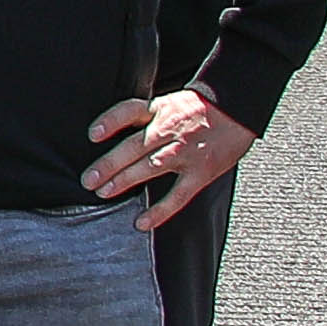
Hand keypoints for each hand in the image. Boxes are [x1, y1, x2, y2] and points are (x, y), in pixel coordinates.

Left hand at [84, 87, 258, 230]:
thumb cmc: (198, 110)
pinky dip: (160, 210)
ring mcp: (186, 151)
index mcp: (160, 109)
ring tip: (104, 192)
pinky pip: (178, 194)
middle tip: (89, 180)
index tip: (93, 135)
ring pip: (151, 167)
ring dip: (125, 180)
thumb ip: (144, 118)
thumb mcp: (168, 103)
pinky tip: (142, 222)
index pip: (130, 111)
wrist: (238, 110)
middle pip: (134, 145)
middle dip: (109, 163)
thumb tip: (112, 134)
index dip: (110, 122)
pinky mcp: (201, 172)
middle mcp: (170, 129)